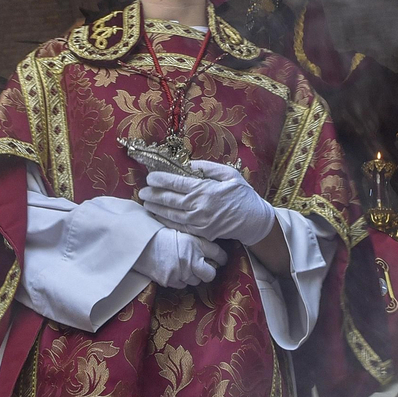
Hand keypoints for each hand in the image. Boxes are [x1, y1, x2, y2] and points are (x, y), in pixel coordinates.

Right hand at [133, 228, 226, 288]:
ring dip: (193, 276)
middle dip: (209, 272)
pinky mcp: (171, 281)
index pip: (218, 254)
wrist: (139, 242)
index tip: (221, 259)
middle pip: (211, 274)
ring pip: (196, 281)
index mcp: (195, 243)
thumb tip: (211, 251)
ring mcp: (181, 272)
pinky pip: (182, 285)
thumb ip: (197, 241)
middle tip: (204, 268)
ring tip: (184, 267)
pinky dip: (180, 280)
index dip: (222, 258)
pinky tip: (174, 270)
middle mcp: (191, 259)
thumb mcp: (182, 231)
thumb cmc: (160, 234)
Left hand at [139, 161, 275, 244]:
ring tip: (145, 202)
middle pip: (169, 200)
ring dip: (155, 208)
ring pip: (170, 215)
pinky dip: (165, 221)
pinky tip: (158, 216)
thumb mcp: (229, 174)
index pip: (176, 183)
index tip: (150, 176)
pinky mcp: (200, 233)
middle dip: (153, 194)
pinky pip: (178, 227)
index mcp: (205, 189)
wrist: (254, 221)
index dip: (160, 179)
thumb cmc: (243, 195)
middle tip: (142, 190)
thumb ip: (208, 167)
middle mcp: (199, 206)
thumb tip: (188, 163)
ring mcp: (198, 222)